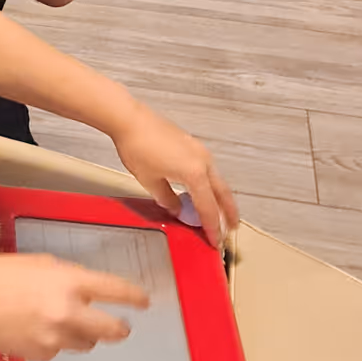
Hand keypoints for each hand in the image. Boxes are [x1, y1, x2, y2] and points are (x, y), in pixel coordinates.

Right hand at [0, 253, 151, 360]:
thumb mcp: (38, 263)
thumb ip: (66, 276)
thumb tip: (85, 290)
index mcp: (69, 283)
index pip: (115, 290)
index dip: (134, 297)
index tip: (144, 301)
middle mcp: (68, 313)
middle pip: (113, 330)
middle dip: (120, 328)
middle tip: (120, 326)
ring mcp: (56, 338)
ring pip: (87, 343)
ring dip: (83, 334)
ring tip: (63, 323)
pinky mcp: (42, 355)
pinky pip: (60, 350)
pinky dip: (56, 342)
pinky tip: (36, 331)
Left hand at [108, 103, 238, 246]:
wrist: (130, 119)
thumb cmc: (138, 147)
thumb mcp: (150, 181)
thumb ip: (167, 199)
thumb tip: (176, 209)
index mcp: (195, 174)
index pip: (208, 208)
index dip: (212, 227)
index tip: (215, 241)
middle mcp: (203, 161)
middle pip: (222, 193)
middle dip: (228, 212)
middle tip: (232, 228)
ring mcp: (199, 151)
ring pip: (216, 180)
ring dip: (219, 197)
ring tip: (220, 211)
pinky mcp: (192, 145)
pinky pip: (207, 170)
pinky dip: (209, 184)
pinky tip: (202, 190)